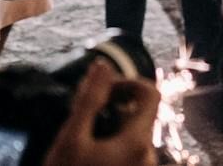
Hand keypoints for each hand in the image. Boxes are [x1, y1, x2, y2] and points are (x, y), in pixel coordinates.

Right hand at [40, 60, 159, 165]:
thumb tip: (103, 65)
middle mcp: (149, 156)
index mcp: (139, 142)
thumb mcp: (71, 140)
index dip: (127, 83)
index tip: (99, 92)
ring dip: (109, 126)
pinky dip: (110, 144)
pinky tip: (86, 154)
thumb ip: (89, 100)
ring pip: (133, 133)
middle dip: (112, 107)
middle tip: (80, 116)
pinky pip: (128, 151)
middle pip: (140, 114)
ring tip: (80, 139)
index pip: (151, 93)